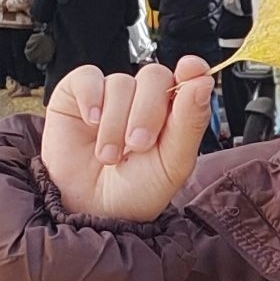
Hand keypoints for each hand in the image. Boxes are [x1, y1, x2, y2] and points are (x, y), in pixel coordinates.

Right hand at [41, 59, 214, 220]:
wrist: (90, 210)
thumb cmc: (135, 190)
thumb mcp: (171, 164)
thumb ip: (189, 123)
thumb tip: (202, 82)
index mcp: (174, 112)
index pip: (188, 78)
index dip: (191, 71)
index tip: (192, 70)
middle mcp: (143, 98)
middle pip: (154, 77)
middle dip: (147, 113)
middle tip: (137, 146)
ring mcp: (111, 94)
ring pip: (121, 83)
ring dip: (115, 123)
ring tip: (109, 156)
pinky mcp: (77, 94)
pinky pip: (87, 78)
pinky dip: (91, 100)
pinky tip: (91, 123)